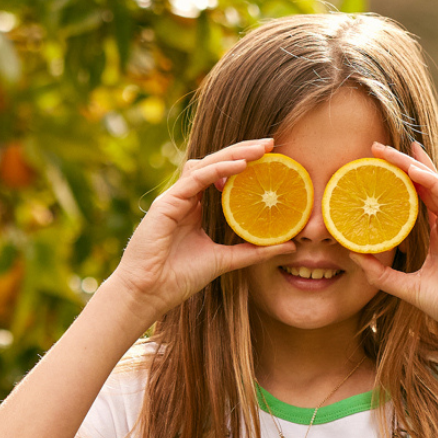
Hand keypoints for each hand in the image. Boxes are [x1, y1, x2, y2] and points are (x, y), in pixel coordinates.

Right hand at [110, 138, 303, 316]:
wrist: (148, 293)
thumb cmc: (178, 279)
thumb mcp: (224, 261)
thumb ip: (253, 251)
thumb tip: (289, 246)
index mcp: (194, 208)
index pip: (220, 175)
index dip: (243, 163)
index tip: (272, 157)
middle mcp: (184, 198)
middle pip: (214, 163)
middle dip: (242, 150)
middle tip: (270, 144)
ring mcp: (174, 198)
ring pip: (205, 164)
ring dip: (232, 154)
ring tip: (259, 150)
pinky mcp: (166, 203)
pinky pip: (195, 178)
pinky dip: (218, 170)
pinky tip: (239, 166)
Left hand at [341, 143, 437, 349]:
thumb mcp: (406, 287)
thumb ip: (381, 273)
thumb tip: (352, 254)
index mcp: (436, 235)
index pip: (414, 200)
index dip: (397, 183)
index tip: (373, 168)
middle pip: (423, 186)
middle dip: (402, 165)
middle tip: (376, 147)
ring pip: (435, 185)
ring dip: (414, 166)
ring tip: (392, 150)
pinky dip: (433, 182)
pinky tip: (414, 171)